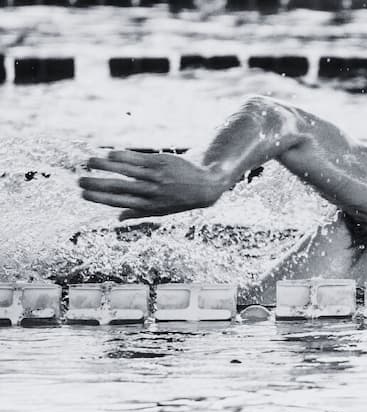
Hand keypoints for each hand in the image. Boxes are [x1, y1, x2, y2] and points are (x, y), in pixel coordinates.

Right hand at [80, 150, 227, 220]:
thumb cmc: (180, 199)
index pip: (119, 202)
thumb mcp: (162, 212)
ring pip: (126, 171)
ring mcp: (156, 176)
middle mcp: (151, 192)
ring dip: (105, 166)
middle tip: (79, 180)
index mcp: (149, 206)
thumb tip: (117, 218)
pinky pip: (137, 159)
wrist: (205, 185)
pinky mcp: (161, 162)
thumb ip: (139, 214)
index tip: (83, 194)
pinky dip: (122, 156)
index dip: (99, 198)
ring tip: (89, 162)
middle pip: (119, 187)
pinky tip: (109, 154)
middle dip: (97, 184)